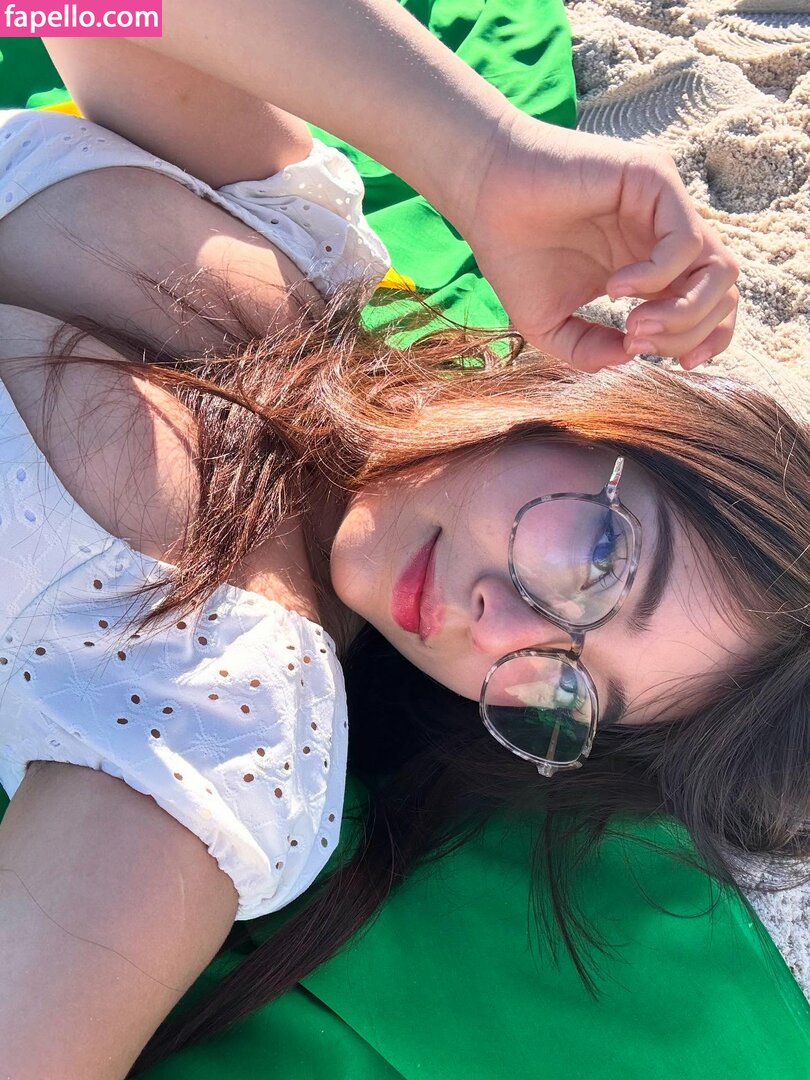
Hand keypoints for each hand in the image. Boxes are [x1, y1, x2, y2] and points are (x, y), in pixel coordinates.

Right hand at [456, 111, 738, 371]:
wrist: (483, 196)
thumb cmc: (512, 254)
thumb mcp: (550, 325)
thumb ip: (589, 350)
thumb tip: (631, 358)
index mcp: (652, 268)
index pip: (711, 305)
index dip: (705, 340)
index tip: (676, 366)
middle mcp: (665, 237)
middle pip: (723, 293)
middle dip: (690, 333)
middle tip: (637, 341)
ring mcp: (664, 208)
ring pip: (720, 269)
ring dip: (684, 311)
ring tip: (635, 325)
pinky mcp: (654, 180)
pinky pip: (685, 242)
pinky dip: (658, 277)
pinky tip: (617, 287)